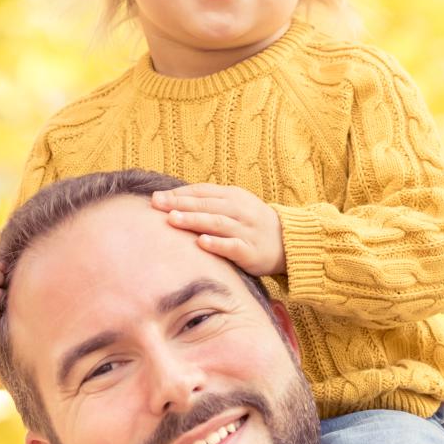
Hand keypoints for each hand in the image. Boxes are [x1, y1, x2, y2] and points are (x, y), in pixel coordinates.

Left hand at [151, 184, 285, 275]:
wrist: (287, 242)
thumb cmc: (251, 224)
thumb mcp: (234, 206)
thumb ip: (209, 203)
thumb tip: (172, 201)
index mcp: (233, 196)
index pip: (202, 191)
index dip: (179, 193)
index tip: (157, 198)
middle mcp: (239, 210)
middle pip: (206, 204)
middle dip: (180, 204)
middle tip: (157, 205)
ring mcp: (246, 230)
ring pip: (217, 222)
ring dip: (194, 220)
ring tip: (173, 220)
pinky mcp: (250, 251)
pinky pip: (232, 246)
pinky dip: (217, 244)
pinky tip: (201, 242)